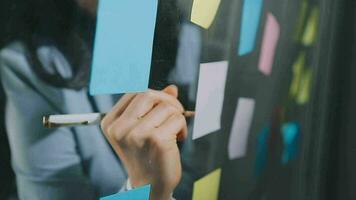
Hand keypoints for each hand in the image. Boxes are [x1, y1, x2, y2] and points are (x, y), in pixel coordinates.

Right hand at [101, 85, 187, 199]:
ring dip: (177, 116)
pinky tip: (177, 139)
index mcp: (111, 123)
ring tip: (174, 132)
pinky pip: (177, 119)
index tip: (162, 106)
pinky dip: (182, 127)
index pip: (134, 92)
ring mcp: (137, 134)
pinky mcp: (156, 140)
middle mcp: (120, 128)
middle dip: (167, 101)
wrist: (149, 186)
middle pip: (148, 93)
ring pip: (166, 106)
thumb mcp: (142, 129)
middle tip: (175, 114)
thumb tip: (172, 88)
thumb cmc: (146, 156)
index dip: (154, 95)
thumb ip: (154, 106)